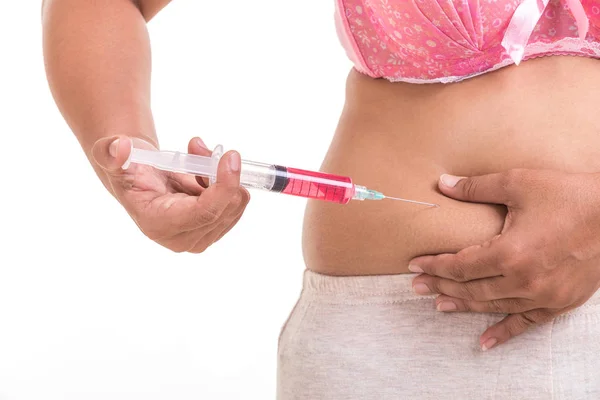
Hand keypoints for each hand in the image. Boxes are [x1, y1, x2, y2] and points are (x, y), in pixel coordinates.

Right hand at [92, 135, 249, 252]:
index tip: (231, 157)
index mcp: (158, 225)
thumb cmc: (126, 168)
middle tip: (199, 148)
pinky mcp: (214, 230)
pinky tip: (204, 174)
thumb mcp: (112, 155)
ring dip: (223, 175)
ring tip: (197, 158)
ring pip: (235, 204)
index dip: (223, 186)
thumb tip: (120, 147)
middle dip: (222, 172)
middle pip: (224, 208)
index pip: (204, 213)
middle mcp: (182, 240)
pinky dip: (227, 182)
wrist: (138, 177)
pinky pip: (236, 203)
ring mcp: (200, 239)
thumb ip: (111, 152)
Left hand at [409, 169, 599, 350]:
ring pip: (492, 306)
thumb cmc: (568, 195)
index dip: (435, 266)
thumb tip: (442, 183)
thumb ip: (475, 187)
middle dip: (440, 287)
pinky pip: (526, 323)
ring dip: (463, 306)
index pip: (460, 266)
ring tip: (439, 306)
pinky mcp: (560, 303)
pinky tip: (485, 341)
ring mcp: (543, 296)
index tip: (415, 266)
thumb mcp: (518, 183)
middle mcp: (524, 281)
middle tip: (416, 287)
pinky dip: (504, 332)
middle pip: (471, 289)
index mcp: (510, 253)